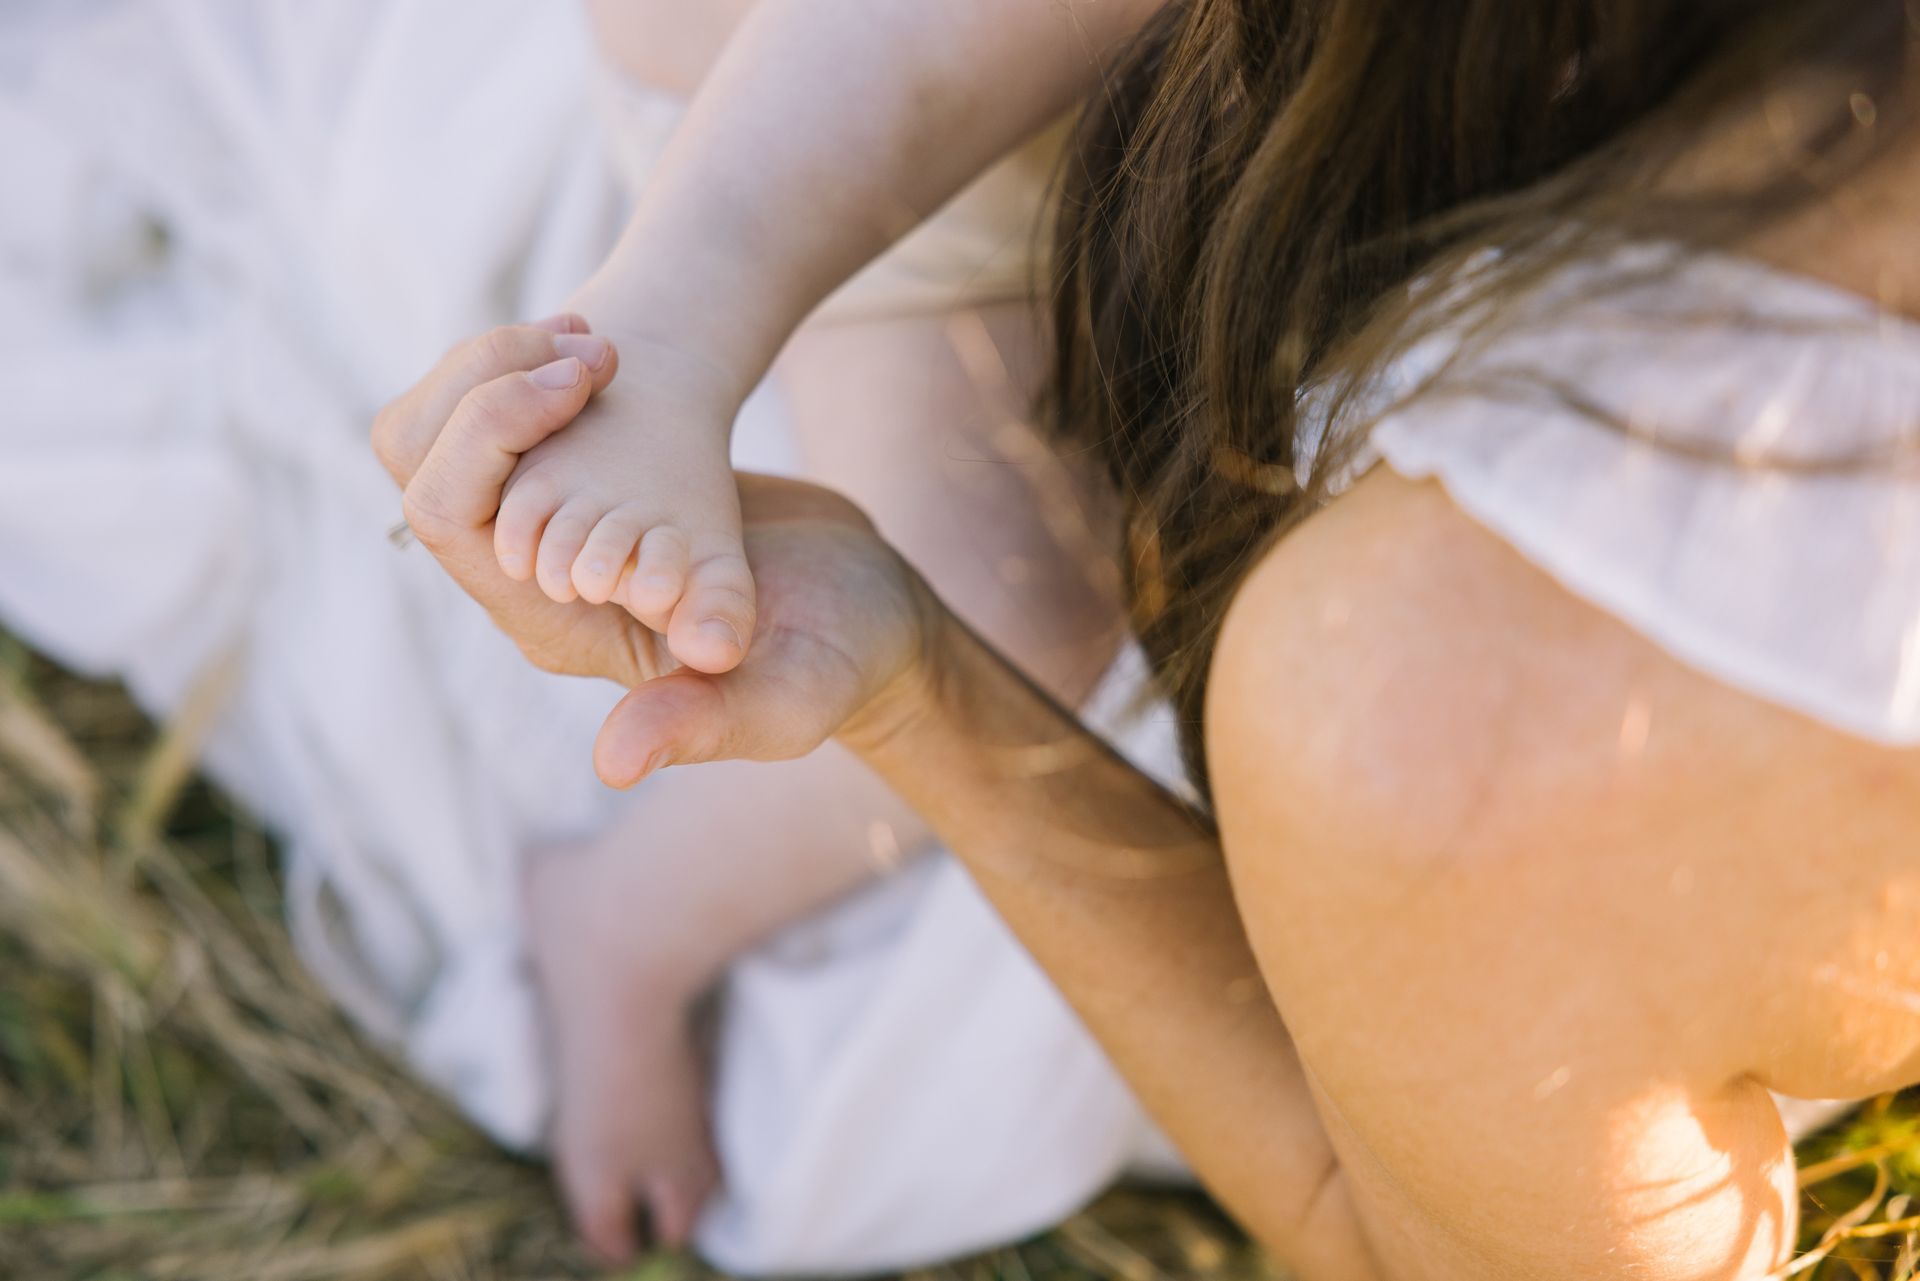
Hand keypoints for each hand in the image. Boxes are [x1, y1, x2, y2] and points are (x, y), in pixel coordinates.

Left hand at [371, 318, 936, 785]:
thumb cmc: (842, 656)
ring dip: (501, 368)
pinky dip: (534, 370)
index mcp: (559, 625)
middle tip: (590, 345)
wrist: (873, 603)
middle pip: (429, 467)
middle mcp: (538, 581)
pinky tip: (598, 348)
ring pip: (455, 437)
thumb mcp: (789, 697)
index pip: (449, 519)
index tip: (583, 379)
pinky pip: (513, 421)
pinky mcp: (591, 486)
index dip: (487, 431)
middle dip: (487, 383)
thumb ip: (706, 722)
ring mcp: (560, 529)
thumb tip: (615, 761)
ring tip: (594, 339)